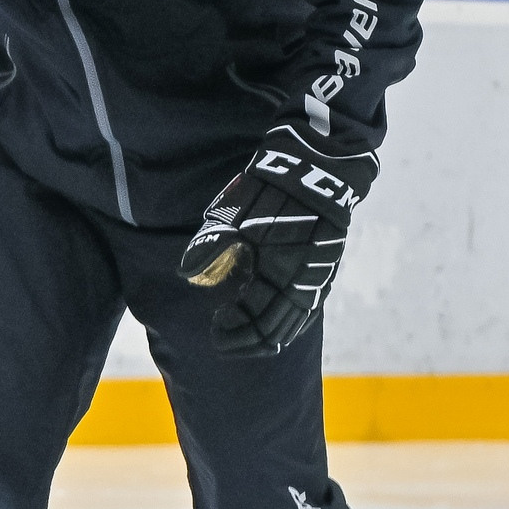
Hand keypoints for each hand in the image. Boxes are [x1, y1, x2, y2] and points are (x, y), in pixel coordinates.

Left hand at [178, 125, 376, 356]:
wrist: (315, 170)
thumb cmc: (269, 192)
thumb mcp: (234, 214)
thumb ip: (211, 245)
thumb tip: (185, 273)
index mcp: (279, 271)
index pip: (259, 321)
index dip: (236, 333)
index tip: (216, 333)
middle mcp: (303, 281)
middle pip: (276, 328)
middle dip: (248, 339)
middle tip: (222, 337)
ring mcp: (316, 276)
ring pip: (293, 321)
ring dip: (267, 332)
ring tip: (242, 334)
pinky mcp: (322, 267)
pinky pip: (307, 305)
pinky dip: (288, 320)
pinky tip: (271, 322)